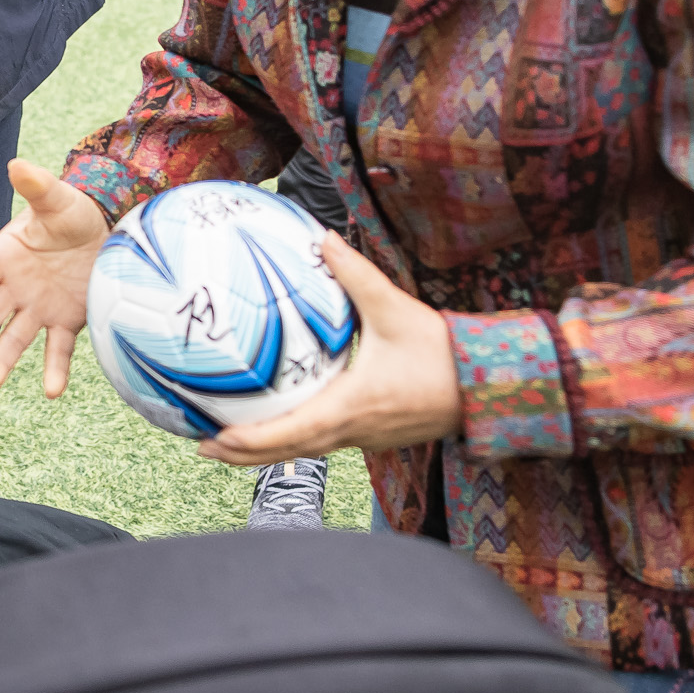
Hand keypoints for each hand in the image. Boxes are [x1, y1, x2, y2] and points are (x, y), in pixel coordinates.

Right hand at [0, 159, 111, 397]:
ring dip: (0, 362)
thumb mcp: (58, 199)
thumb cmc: (74, 213)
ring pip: (14, 338)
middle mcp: (15, 286)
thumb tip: (16, 164)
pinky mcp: (66, 322)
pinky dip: (54, 370)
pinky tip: (52, 391)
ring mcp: (38, 308)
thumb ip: (38, 187)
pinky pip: (58, 349)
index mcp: (5, 255)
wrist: (108, 234)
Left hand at [199, 234, 461, 465]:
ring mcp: (365, 437)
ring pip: (306, 451)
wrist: (491, 385)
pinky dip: (294, 441)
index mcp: (352, 405)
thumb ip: (355, 274)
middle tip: (202, 448)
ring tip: (227, 443)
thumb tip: (323, 238)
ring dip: (266, 451)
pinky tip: (278, 425)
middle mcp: (353, 430)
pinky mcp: (374, 435)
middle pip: (289, 452)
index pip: (292, 432)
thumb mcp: (395, 308)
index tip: (216, 440)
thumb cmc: (444, 352)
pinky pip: (325, 443)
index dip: (251, 441)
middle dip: (243, 454)